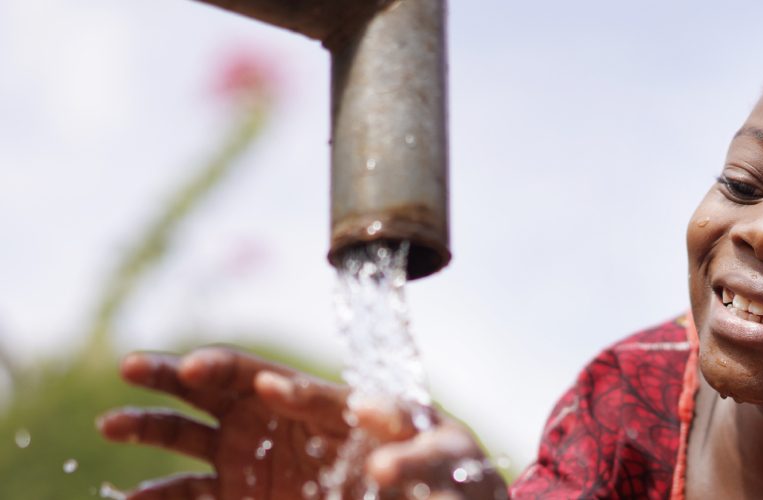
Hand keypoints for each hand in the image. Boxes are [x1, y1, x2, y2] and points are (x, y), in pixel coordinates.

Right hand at [98, 347, 506, 498]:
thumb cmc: (423, 463)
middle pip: (206, 389)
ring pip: (184, 438)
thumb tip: (366, 404)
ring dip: (147, 428)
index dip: (226, 366)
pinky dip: (157, 496)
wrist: (420, 497)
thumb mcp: (415, 438)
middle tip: (133, 367)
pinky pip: (189, 495)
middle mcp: (264, 420)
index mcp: (301, 396)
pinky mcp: (236, 495)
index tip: (199, 367)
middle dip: (168, 376)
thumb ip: (386, 421)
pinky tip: (130, 498)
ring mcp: (245, 459)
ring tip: (110, 426)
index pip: (254, 373)